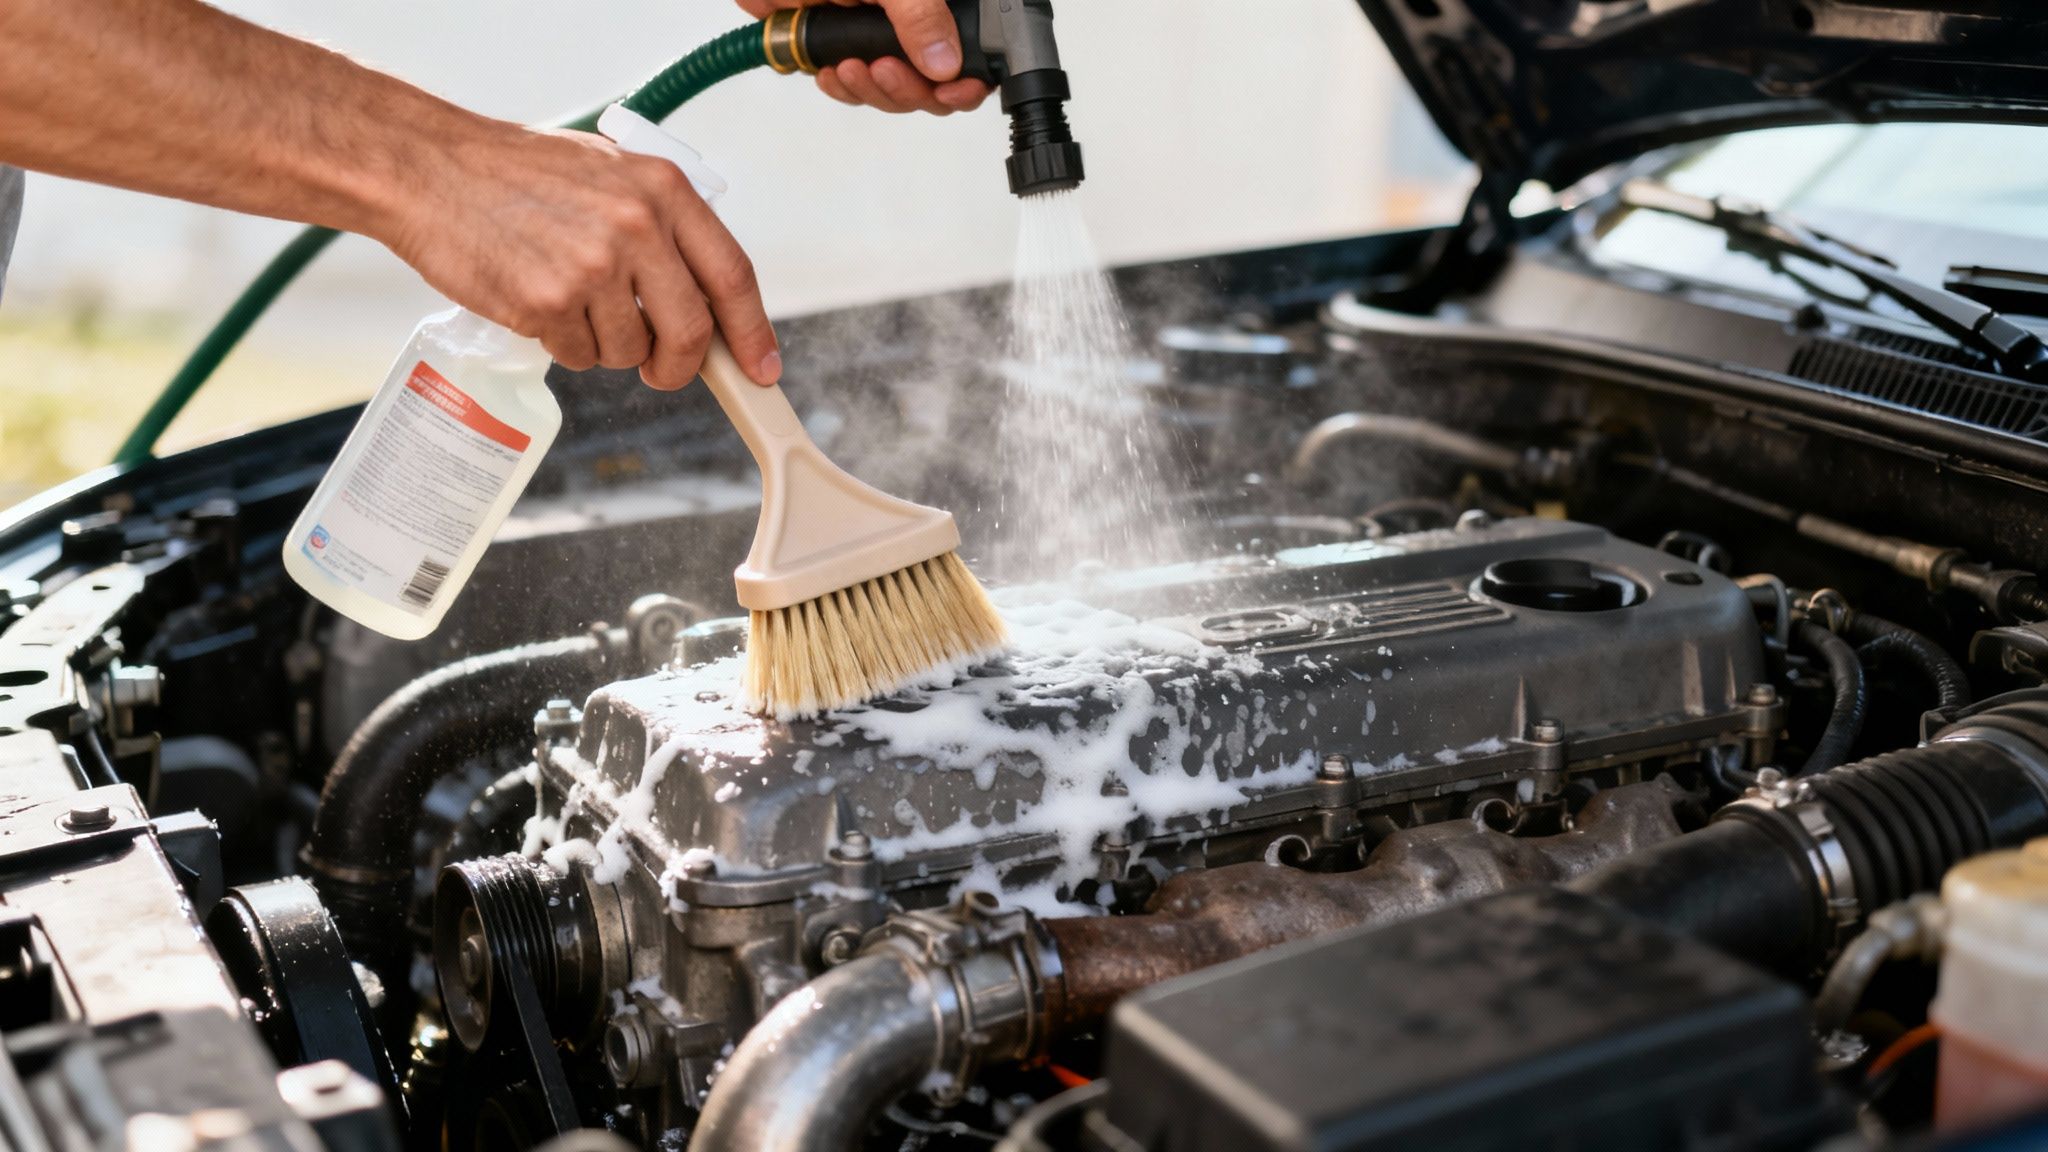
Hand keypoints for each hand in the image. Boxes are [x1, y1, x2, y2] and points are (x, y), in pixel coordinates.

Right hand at [375, 121, 779, 390]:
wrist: (431, 169)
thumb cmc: (518, 173)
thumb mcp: (609, 172)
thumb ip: (661, 224)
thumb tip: (708, 298)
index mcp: (663, 189)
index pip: (732, 275)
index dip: (752, 331)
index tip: (761, 368)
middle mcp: (637, 225)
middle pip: (692, 330)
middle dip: (680, 364)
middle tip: (662, 371)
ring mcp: (594, 267)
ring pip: (630, 351)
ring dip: (607, 346)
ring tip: (570, 301)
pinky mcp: (549, 302)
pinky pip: (581, 355)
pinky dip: (565, 344)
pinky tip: (538, 303)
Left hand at [736, 0, 991, 114]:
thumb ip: (921, 16)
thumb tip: (945, 63)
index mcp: (936, 7)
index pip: (969, 58)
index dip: (966, 84)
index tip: (951, 93)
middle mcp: (911, 25)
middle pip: (930, 86)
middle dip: (906, 89)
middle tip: (885, 70)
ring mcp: (875, 37)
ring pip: (891, 92)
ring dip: (871, 91)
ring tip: (851, 68)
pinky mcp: (843, 45)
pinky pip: (854, 86)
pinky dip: (843, 87)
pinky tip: (832, 73)